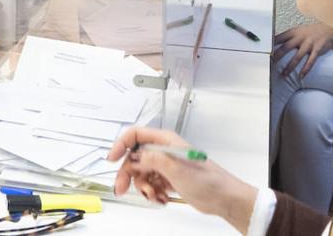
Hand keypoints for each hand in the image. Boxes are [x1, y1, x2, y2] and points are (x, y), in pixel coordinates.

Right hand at [108, 127, 257, 232]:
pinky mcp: (167, 179)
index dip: (121, 145)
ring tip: (154, 195)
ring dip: (143, 187)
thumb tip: (134, 156)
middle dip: (128, 174)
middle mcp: (163, 151)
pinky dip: (152, 193)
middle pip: (134, 158)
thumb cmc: (207, 179)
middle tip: (123, 189)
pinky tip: (162, 197)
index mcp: (165, 141)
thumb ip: (152, 159)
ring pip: (140, 174)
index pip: (135, 135)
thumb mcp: (175, 167)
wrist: (221, 197)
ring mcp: (165, 165)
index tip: (112, 159)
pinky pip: (149, 184)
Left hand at [273, 23, 332, 77]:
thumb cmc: (310, 32)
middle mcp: (300, 37)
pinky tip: (301, 76)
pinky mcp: (317, 49)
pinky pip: (310, 61)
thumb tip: (273, 44)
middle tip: (271, 64)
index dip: (271, 45)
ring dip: (290, 66)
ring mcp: (309, 44)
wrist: (329, 30)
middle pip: (286, 47)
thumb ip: (287, 37)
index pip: (279, 38)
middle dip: (278, 56)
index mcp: (293, 32)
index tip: (264, 51)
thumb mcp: (298, 31)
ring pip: (297, 56)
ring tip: (284, 74)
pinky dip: (305, 69)